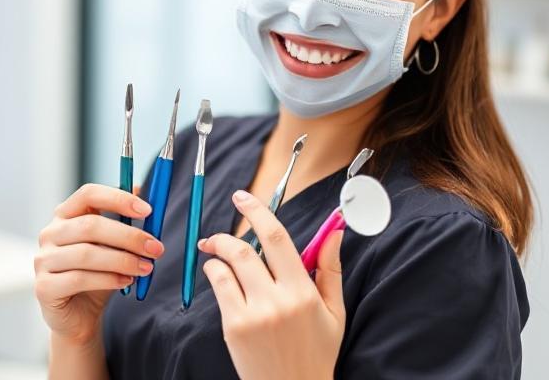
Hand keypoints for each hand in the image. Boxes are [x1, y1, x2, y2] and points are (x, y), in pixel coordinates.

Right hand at [34, 184, 164, 347]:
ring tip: (146, 268)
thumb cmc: (97, 276)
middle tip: (155, 248)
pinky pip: (80, 279)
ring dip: (123, 260)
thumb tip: (143, 190)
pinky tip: (126, 282)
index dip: (118, 198)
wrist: (78, 317)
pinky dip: (108, 280)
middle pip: (90, 225)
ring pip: (87, 254)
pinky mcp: (44, 287)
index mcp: (65, 215)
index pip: (88, 194)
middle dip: (129, 236)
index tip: (147, 210)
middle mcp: (50, 233)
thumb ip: (124, 220)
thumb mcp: (114, 247)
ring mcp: (43, 260)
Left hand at [198, 189, 344, 379]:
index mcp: (303, 292)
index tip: (243, 197)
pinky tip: (217, 275)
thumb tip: (334, 232)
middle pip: (245, 249)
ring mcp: (253, 314)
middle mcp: (277, 300)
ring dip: (217, 253)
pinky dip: (214, 273)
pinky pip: (219, 286)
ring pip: (227, 265)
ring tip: (215, 254)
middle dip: (228, 233)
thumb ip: (330, 268)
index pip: (277, 238)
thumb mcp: (334, 311)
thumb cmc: (316, 352)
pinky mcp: (234, 327)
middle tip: (219, 234)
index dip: (258, 211)